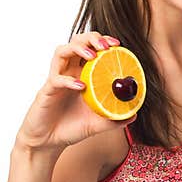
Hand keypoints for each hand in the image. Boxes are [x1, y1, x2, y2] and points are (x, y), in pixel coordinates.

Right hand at [15, 32, 133, 152]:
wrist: (48, 143)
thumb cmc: (71, 128)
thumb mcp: (98, 124)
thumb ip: (115, 118)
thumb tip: (134, 114)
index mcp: (83, 74)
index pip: (92, 49)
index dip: (103, 41)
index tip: (117, 45)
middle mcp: (69, 72)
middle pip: (77, 42)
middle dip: (91, 38)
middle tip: (105, 46)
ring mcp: (57, 79)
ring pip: (62, 51)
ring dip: (78, 49)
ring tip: (93, 56)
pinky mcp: (47, 91)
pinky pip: (56, 79)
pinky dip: (68, 80)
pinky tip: (81, 86)